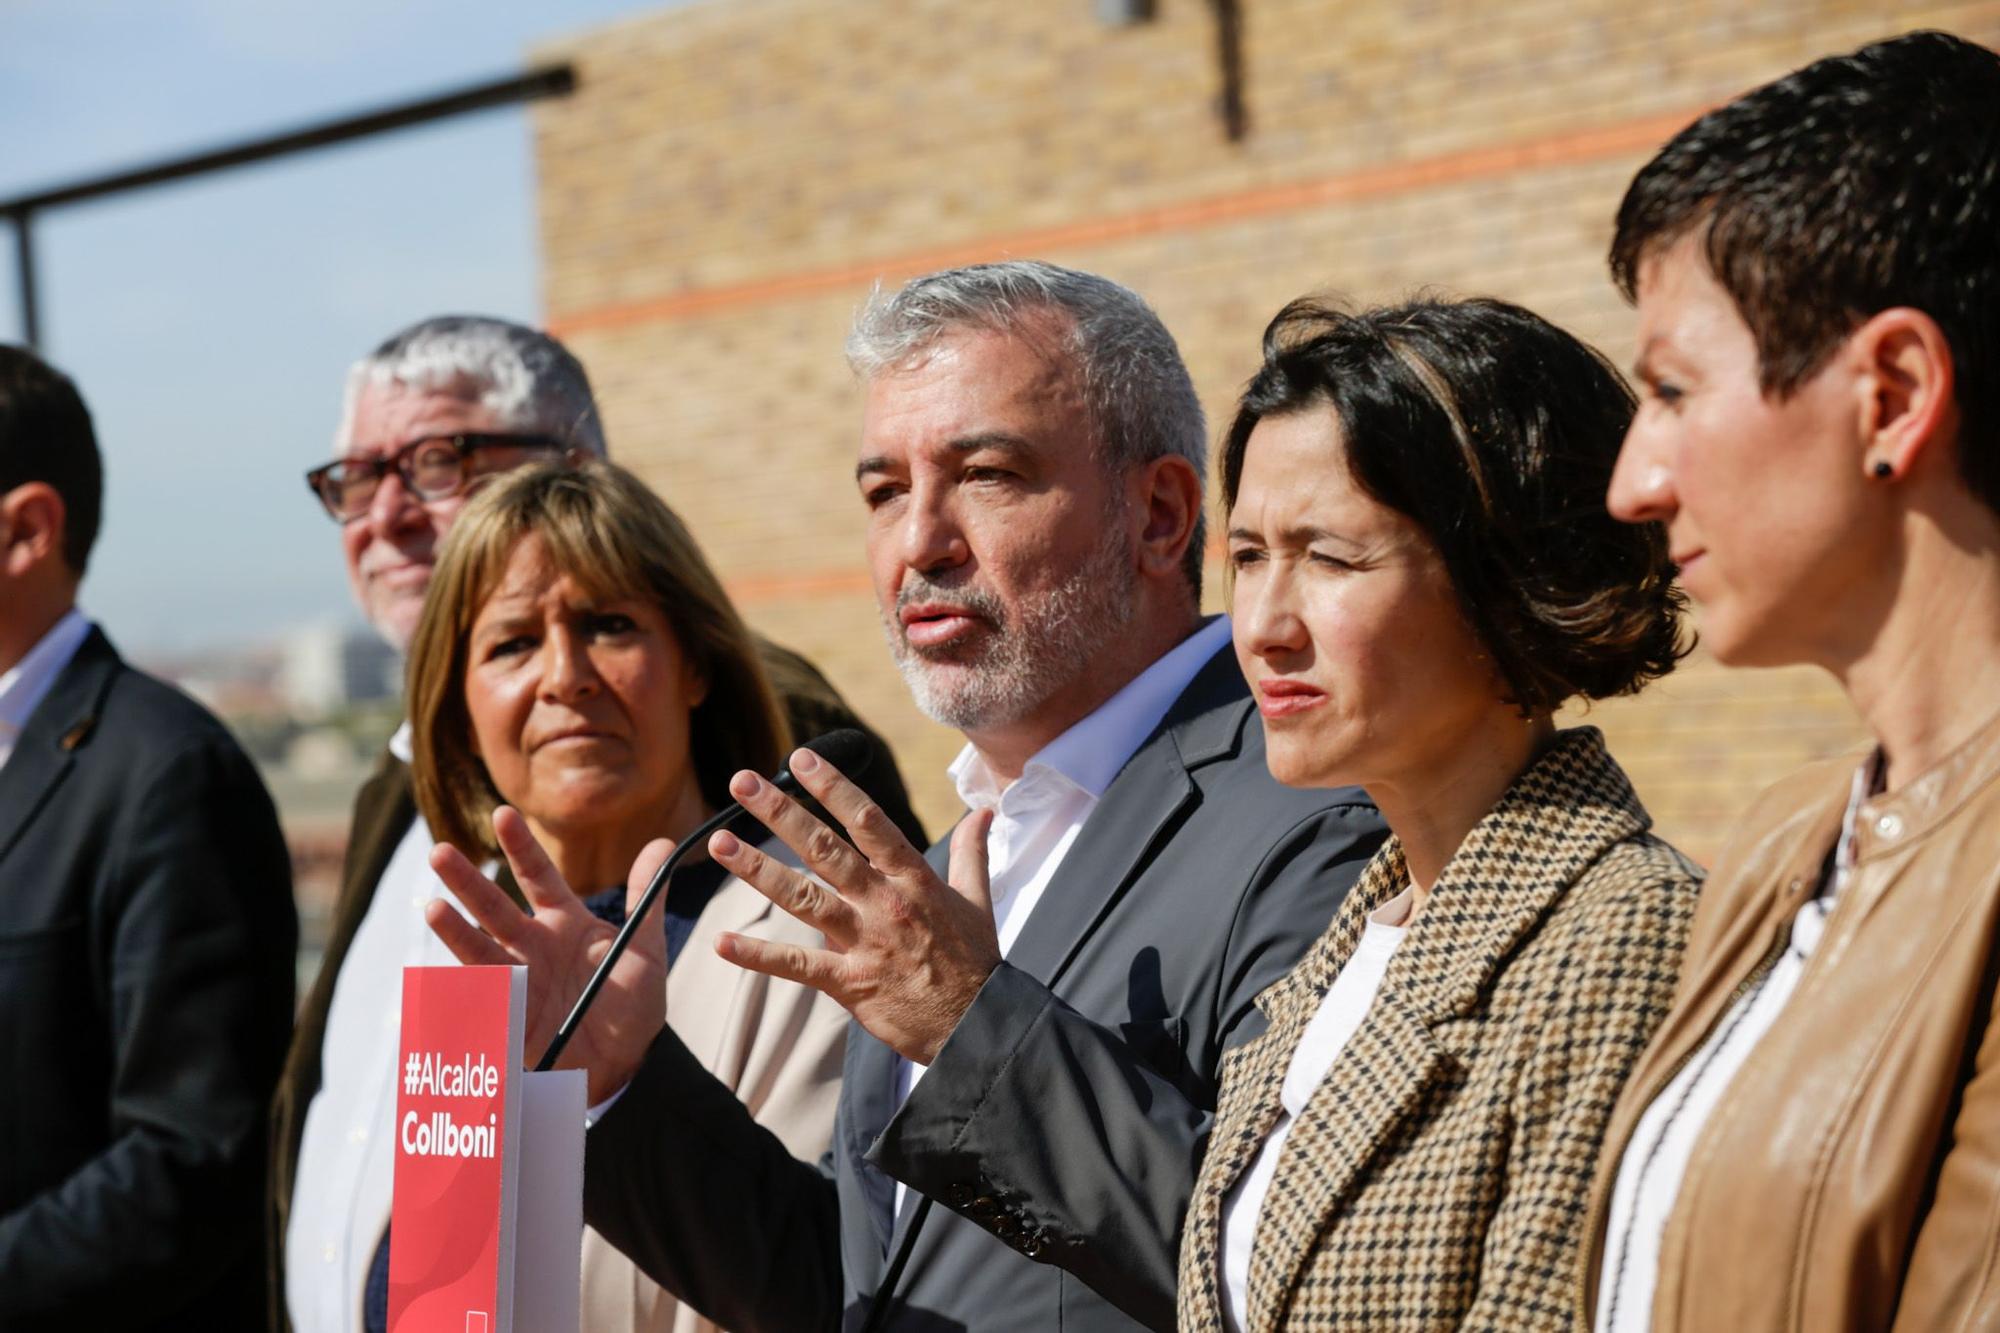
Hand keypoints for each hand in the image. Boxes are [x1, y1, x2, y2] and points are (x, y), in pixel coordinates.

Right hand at [426, 806, 672, 1102]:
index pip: (538, 876)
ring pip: (480, 951)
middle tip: (439, 852)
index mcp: (564, 922)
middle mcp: (533, 946)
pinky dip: (460, 993)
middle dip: (468, 882)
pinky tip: (439, 981)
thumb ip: (648, 897)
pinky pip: (479, 1003)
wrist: (625, 1065)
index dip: (521, 847)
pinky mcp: (508, 1018)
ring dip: (456, 932)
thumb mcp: (644, 948)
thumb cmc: (632, 1004)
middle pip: (495, 908)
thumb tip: (662, 844)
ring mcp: (516, 981)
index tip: (503, 814)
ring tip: (434, 909)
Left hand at [710, 747, 1000, 1064]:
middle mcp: (885, 902)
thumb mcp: (978, 899)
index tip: (801, 758)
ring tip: (719, 843)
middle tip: (742, 781)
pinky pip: (797, 966)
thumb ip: (971, 851)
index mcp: (913, 879)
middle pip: (825, 849)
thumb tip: (982, 811)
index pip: (868, 821)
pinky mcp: (851, 983)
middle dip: (781, 812)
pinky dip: (758, 956)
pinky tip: (722, 942)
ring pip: (803, 897)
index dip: (833, 788)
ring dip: (758, 869)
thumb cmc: (976, 962)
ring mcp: (866, 942)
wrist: (978, 1024)